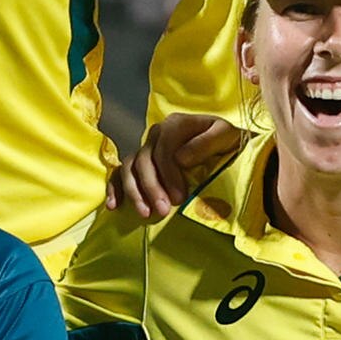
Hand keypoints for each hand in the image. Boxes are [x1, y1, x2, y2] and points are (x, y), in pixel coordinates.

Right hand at [111, 109, 249, 221]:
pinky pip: (120, 173)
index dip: (168, 174)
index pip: (163, 148)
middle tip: (164, 211)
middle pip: (144, 160)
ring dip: (134, 191)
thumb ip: (206, 143)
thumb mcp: (225, 135)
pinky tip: (114, 206)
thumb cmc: (226, 140)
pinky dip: (115, 189)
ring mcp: (146, 148)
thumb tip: (181, 158)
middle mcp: (156, 134)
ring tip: (145, 214)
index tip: (179, 198)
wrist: (223, 143)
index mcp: (175, 125)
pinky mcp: (140, 162)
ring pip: (129, 167)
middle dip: (152, 188)